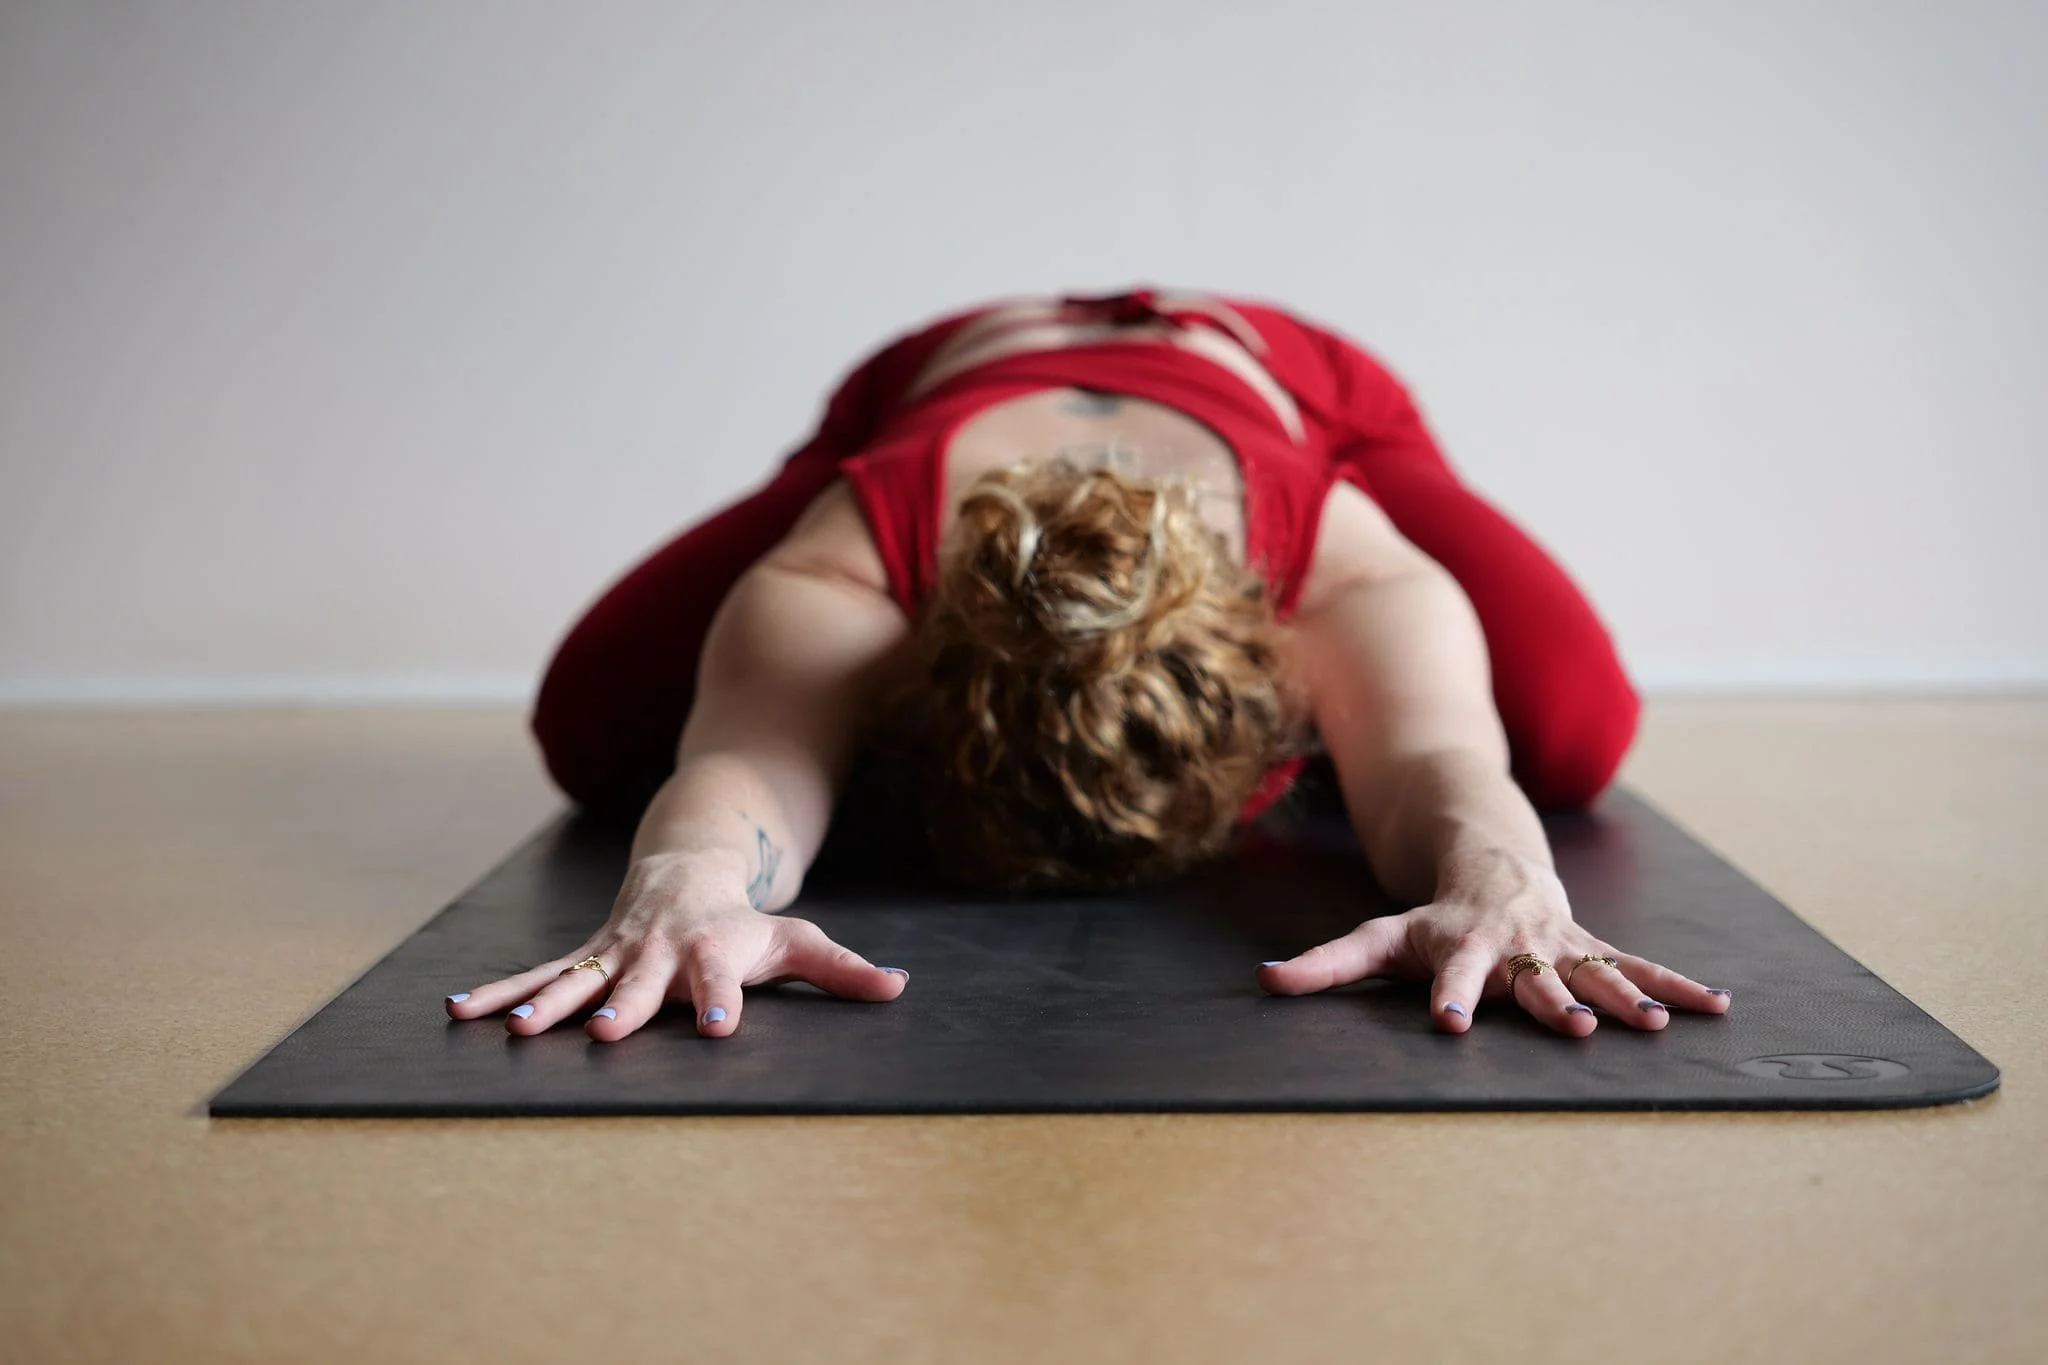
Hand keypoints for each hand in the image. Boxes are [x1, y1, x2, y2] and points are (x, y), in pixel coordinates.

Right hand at [442, 850, 906, 1040]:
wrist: (688, 864)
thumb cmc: (746, 918)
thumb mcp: (799, 940)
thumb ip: (843, 970)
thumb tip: (900, 988)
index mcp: (712, 947)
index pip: (720, 977)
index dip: (721, 1000)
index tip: (718, 1029)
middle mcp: (657, 950)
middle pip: (641, 981)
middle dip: (624, 1008)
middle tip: (608, 1036)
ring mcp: (614, 953)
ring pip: (578, 981)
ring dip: (546, 1007)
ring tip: (516, 1035)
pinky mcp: (584, 958)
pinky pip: (538, 977)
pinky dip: (500, 993)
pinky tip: (459, 1012)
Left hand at [1256, 849, 1732, 1034]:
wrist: (1490, 862)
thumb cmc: (1428, 916)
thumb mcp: (1375, 936)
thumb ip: (1325, 965)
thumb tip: (1264, 982)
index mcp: (1461, 942)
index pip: (1453, 972)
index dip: (1451, 994)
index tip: (1450, 1022)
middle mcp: (1516, 943)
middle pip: (1534, 976)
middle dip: (1553, 1001)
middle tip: (1576, 1029)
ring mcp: (1559, 944)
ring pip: (1595, 971)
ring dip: (1626, 998)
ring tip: (1652, 1026)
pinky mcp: (1592, 949)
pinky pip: (1638, 967)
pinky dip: (1677, 986)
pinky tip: (1718, 1008)